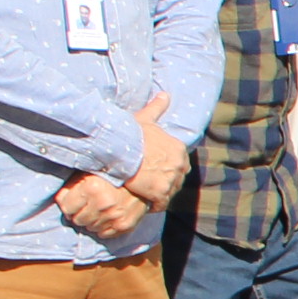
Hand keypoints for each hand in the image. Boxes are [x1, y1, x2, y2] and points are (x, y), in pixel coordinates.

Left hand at [57, 172, 146, 239]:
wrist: (144, 179)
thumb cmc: (111, 175)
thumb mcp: (88, 173)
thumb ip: (71, 185)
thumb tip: (59, 200)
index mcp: (92, 187)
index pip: (66, 207)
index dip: (70, 203)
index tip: (77, 199)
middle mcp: (103, 203)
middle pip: (77, 220)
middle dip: (80, 213)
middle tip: (88, 204)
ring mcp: (114, 216)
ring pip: (90, 228)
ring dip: (91, 221)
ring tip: (99, 209)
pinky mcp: (124, 226)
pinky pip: (103, 234)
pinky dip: (103, 227)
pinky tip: (107, 216)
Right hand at [125, 92, 188, 208]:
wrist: (119, 150)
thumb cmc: (130, 134)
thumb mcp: (145, 119)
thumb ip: (157, 108)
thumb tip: (165, 94)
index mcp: (178, 148)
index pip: (178, 161)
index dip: (167, 166)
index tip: (157, 169)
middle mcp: (179, 164)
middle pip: (176, 177)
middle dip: (166, 180)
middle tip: (152, 183)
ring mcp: (171, 180)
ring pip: (169, 191)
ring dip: (160, 193)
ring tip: (147, 194)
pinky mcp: (160, 193)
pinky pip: (160, 203)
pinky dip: (154, 204)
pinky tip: (145, 203)